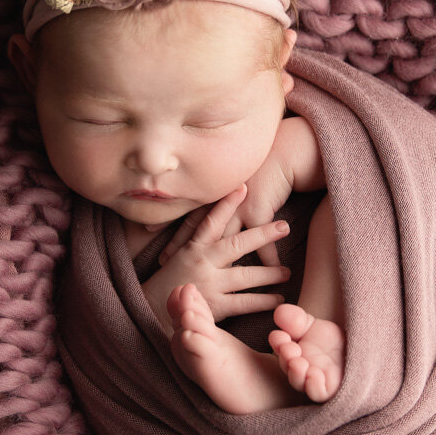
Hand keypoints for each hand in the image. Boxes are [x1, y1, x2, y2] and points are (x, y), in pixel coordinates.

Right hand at [141, 185, 290, 331]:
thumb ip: (203, 242)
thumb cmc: (171, 280)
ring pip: (246, 276)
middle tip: (285, 227)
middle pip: (236, 244)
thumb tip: (225, 224)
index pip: (212, 221)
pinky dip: (263, 302)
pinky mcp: (214, 307)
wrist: (151, 311)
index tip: (244, 187)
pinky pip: (244, 303)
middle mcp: (202, 262)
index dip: (227, 204)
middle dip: (262, 235)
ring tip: (287, 272)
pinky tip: (278, 300)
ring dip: (270, 273)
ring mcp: (209, 285)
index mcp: (194, 247)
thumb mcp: (182, 256)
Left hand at [161, 155, 293, 267]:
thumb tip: (215, 201)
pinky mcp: (259, 212)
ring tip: (213, 282)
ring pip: (227, 243)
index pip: (188, 218)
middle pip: (198, 233)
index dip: (171, 230)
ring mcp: (238, 210)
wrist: (282, 152)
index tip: (152, 238)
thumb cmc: (263, 167)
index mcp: (216, 197)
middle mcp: (222, 206)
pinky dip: (268, 259)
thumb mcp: (239, 179)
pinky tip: (272, 273)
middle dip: (180, 248)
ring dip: (222, 265)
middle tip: (163, 263)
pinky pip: (264, 244)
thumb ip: (225, 194)